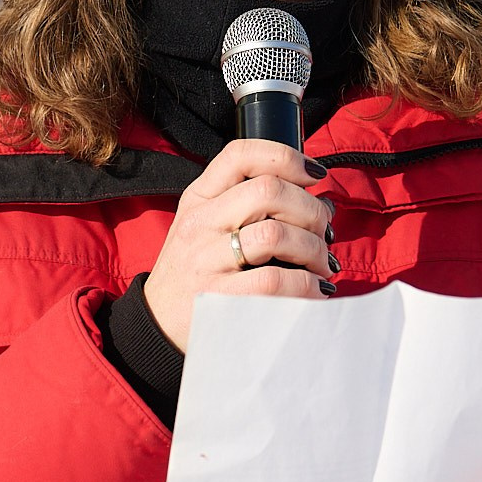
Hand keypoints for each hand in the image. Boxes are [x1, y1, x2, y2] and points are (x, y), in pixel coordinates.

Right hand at [143, 140, 332, 349]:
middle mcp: (200, 223)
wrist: (158, 325)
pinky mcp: (217, 298)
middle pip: (269, 190)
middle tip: (324, 230)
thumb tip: (322, 204)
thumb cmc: (195, 272)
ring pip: (275, 234)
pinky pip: (274, 282)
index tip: (315, 175)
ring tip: (322, 263)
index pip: (240, 155)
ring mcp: (206, 260)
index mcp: (198, 198)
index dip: (287, 157)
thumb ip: (250, 207)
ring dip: (313, 248)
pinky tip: (316, 289)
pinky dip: (306, 285)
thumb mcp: (206, 227)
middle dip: (311, 209)